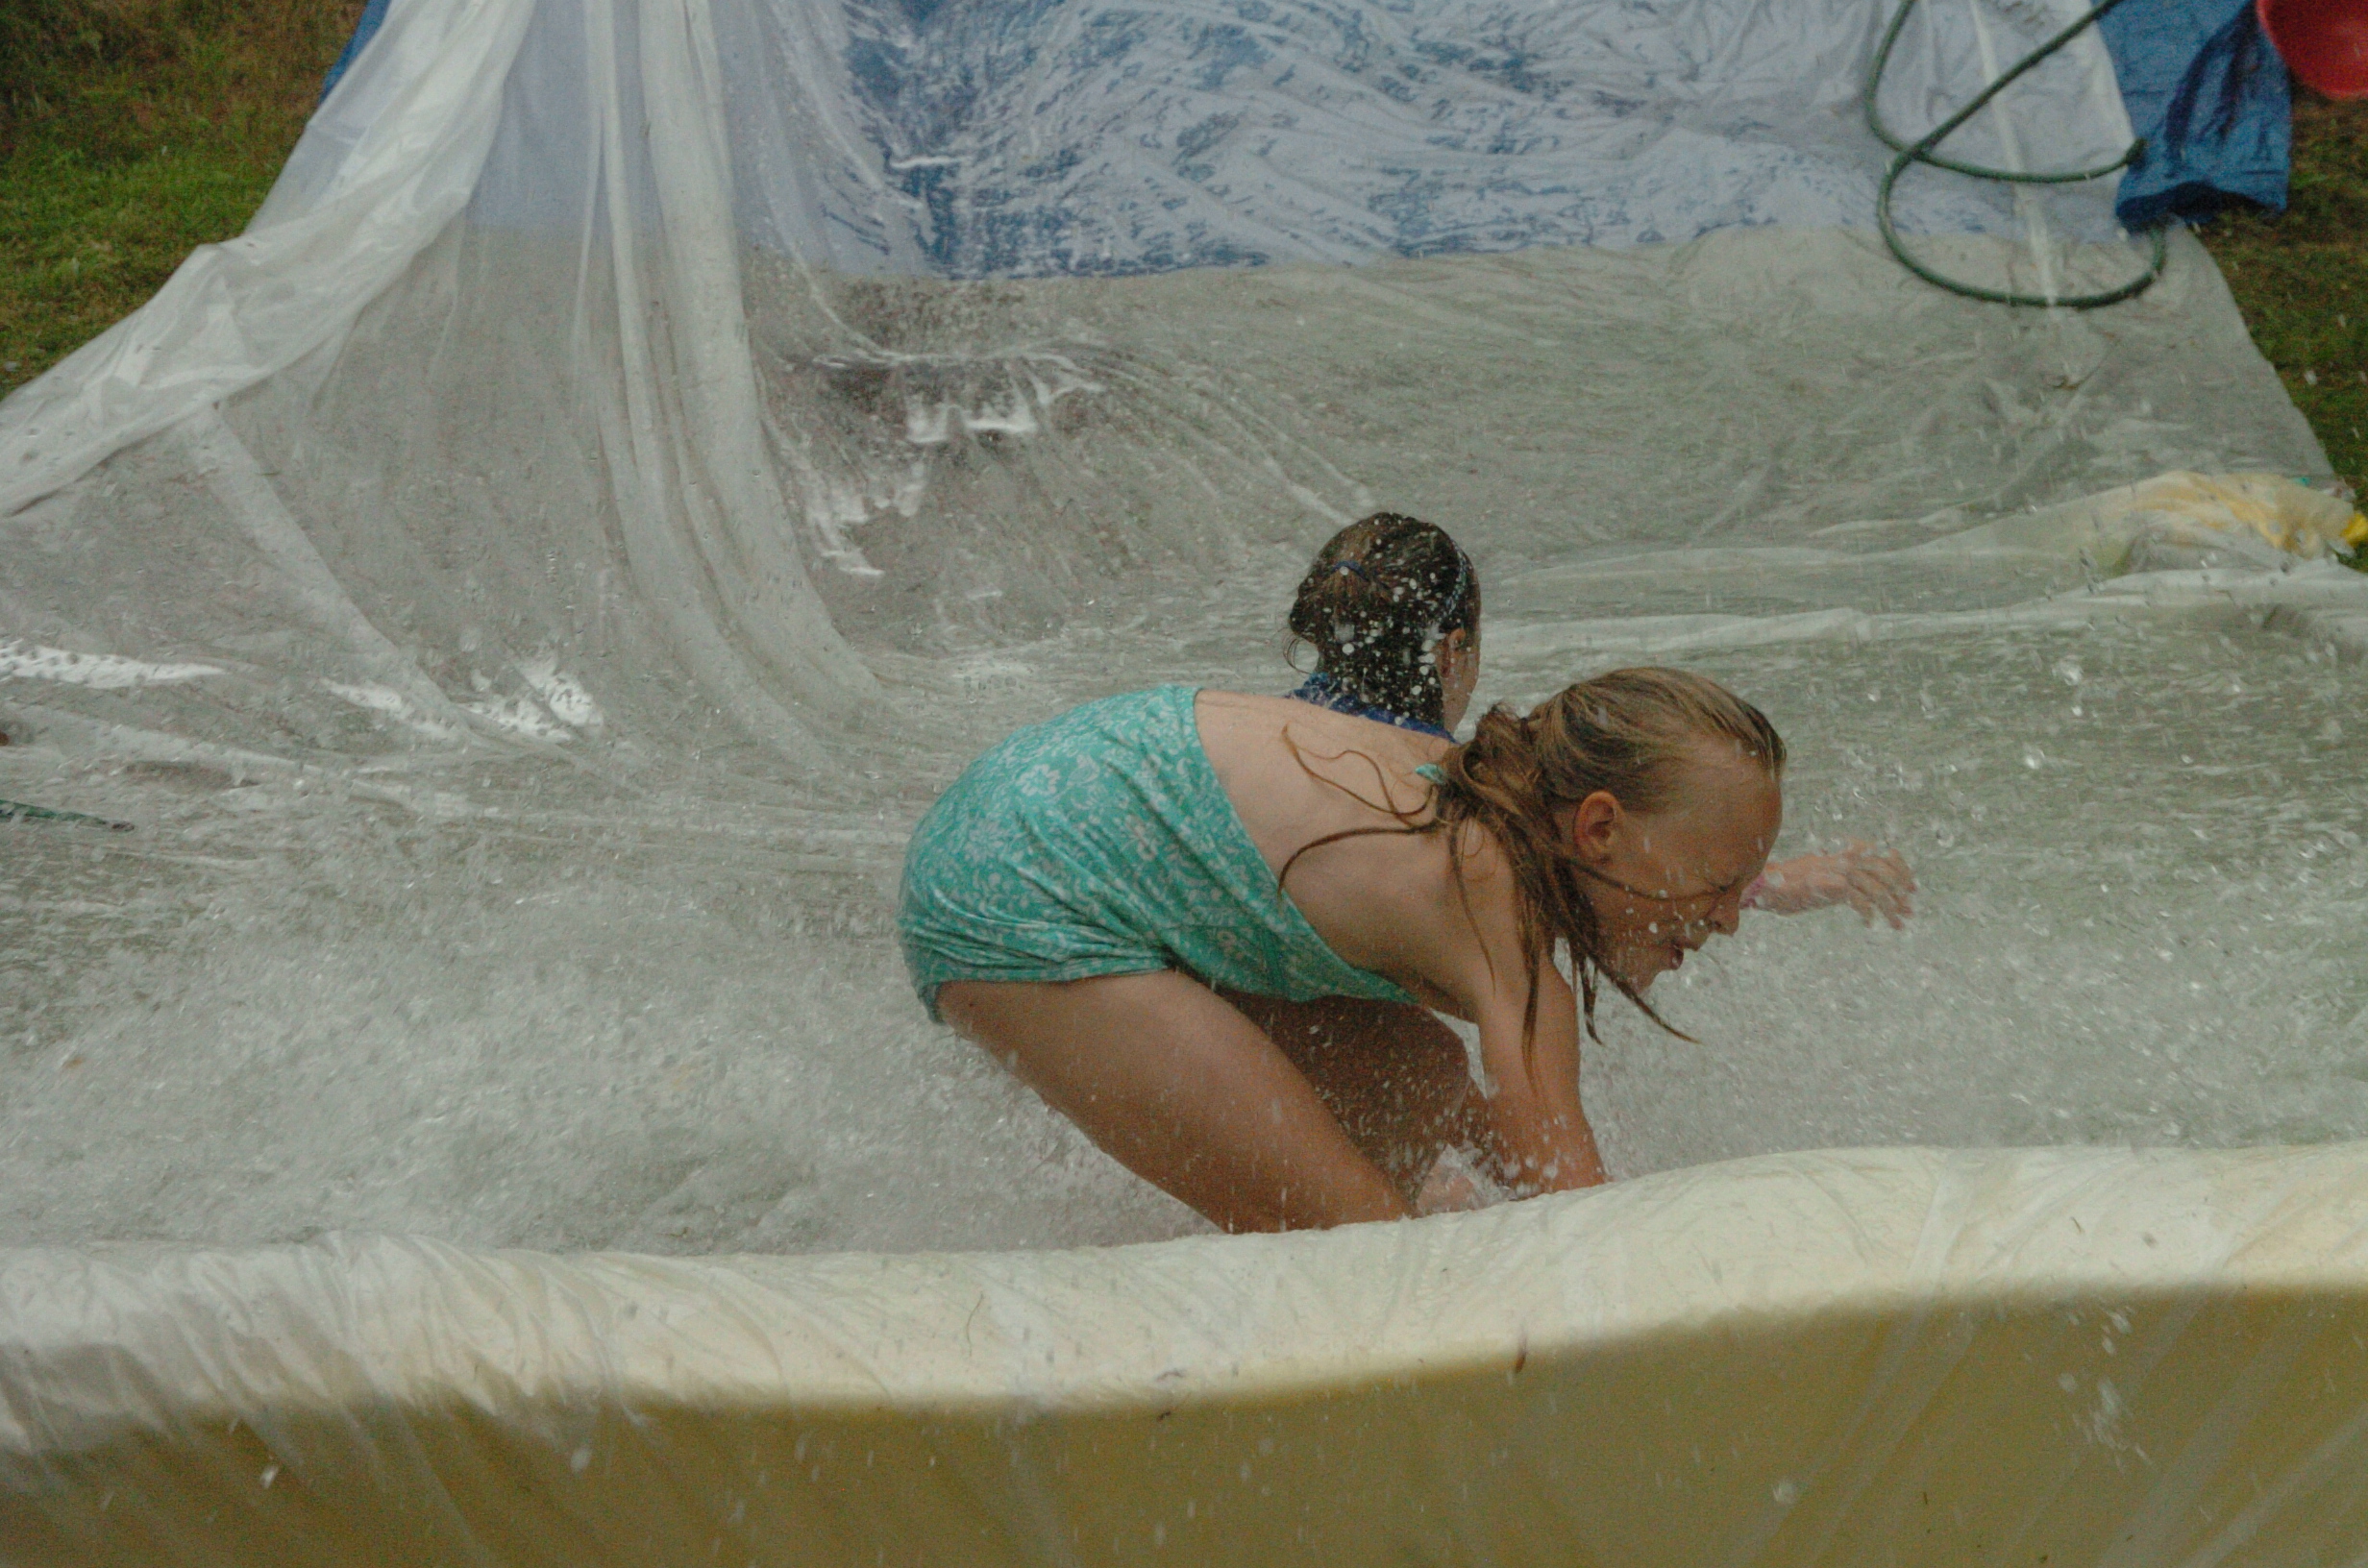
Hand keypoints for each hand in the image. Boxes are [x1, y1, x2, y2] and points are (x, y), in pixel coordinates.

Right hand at [1747, 842, 1915, 927]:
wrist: (1770, 884)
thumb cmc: (1795, 881)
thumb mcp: (1825, 871)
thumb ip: (1846, 874)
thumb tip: (1869, 887)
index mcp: (1846, 851)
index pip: (1886, 854)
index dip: (1903, 871)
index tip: (1911, 888)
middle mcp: (1846, 858)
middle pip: (1886, 873)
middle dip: (1901, 893)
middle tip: (1909, 910)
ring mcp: (1839, 872)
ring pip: (1876, 890)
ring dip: (1890, 909)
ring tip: (1898, 924)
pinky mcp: (1832, 887)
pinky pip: (1860, 902)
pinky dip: (1868, 913)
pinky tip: (1869, 923)